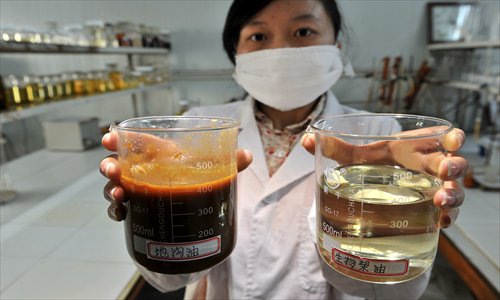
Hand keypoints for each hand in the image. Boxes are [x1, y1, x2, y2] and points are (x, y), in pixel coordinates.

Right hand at [99, 130, 252, 220]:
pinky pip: (121, 208)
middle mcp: (146, 169)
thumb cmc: (199, 176)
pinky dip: (116, 211)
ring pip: (117, 185)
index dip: (121, 138)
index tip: (109, 137)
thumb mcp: (213, 169)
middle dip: (110, 164)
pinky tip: (121, 214)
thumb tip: (247, 156)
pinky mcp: (138, 208)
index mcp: (161, 153)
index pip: (138, 142)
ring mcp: (139, 188)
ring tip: (118, 194)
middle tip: (111, 170)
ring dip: (111, 189)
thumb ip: (229, 162)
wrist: (196, 204)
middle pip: (120, 163)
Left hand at [301, 128, 466, 227]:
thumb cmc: (378, 165)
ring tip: (441, 199)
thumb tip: (305, 139)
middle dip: (453, 167)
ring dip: (452, 194)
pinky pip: (448, 215)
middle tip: (445, 171)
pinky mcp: (434, 211)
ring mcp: (436, 190)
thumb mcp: (360, 157)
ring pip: (455, 191)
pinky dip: (446, 218)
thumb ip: (337, 149)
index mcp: (418, 149)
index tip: (453, 139)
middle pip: (453, 166)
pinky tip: (439, 222)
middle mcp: (432, 168)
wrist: (383, 188)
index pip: (445, 139)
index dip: (454, 139)